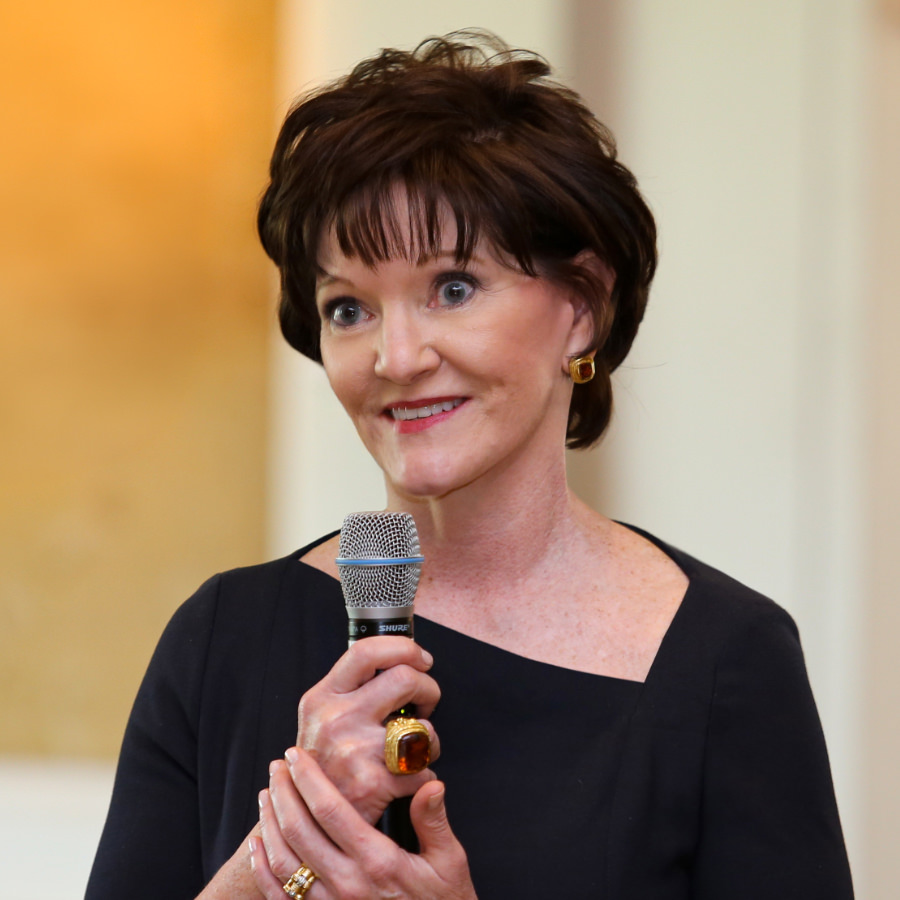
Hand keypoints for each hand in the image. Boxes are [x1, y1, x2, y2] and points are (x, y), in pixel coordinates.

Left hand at [249, 748, 477, 899]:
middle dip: (283, 792)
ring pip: (284, 861)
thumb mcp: (450, 862)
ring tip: (267, 794)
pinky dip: (262, 869)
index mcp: (378, 862)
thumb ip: (434, 822)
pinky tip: (257, 845)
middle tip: (277, 766)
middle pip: (299, 830)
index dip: (308, 778)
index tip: (297, 756)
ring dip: (269, 824)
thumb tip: (431, 785)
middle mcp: (348, 884)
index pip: (331, 810)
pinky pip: (282, 897)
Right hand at [296, 637, 440, 823]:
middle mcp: (335, 719)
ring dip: (430, 739)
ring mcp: (353, 750)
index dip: (404, 648)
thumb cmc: (326, 765)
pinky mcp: (374, 783)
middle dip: (428, 689)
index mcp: (323, 697)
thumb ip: (352, 689)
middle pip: (404, 678)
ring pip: (421, 725)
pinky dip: (425, 775)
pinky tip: (409, 780)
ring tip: (415, 749)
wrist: (309, 822)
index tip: (421, 659)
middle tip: (424, 705)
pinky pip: (423, 767)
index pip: (366, 651)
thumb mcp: (322, 717)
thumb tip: (398, 660)